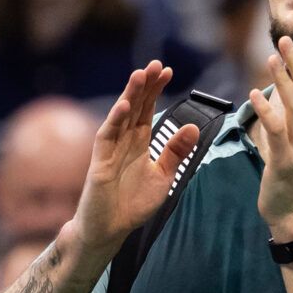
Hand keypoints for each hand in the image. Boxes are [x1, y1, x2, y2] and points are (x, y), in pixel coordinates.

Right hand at [70, 62, 200, 254]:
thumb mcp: (164, 176)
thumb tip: (192, 127)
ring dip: (130, 95)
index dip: (156, 89)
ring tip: (140, 75)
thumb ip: (176, 152)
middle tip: (156, 63)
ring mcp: (110, 149)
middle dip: (145, 85)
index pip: (147, 109)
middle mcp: (124, 140)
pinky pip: (107, 136)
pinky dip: (115, 120)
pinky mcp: (100, 162)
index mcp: (139, 142)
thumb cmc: (132, 203)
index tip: (168, 70)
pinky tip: (124, 105)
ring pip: (120, 115)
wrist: (110, 229)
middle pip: (135, 106)